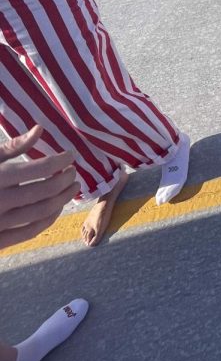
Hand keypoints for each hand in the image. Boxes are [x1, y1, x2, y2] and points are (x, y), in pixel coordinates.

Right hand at [0, 126, 78, 250]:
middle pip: (45, 191)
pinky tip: (57, 208)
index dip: (60, 161)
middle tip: (74, 173)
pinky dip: (49, 220)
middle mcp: (0, 201)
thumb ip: (13, 146)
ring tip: (72, 188)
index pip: (40, 168)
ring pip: (42, 212)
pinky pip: (31, 232)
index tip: (71, 155)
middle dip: (65, 180)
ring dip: (62, 200)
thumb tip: (39, 129)